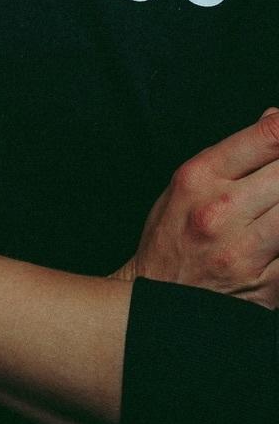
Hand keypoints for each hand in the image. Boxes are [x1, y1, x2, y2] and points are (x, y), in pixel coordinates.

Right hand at [110, 106, 278, 307]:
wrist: (157, 303)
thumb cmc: (171, 237)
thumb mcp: (187, 184)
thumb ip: (233, 153)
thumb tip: (276, 119)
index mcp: (198, 178)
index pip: (265, 138)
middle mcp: (220, 211)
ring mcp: (245, 250)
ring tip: (276, 204)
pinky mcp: (268, 284)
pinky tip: (278, 233)